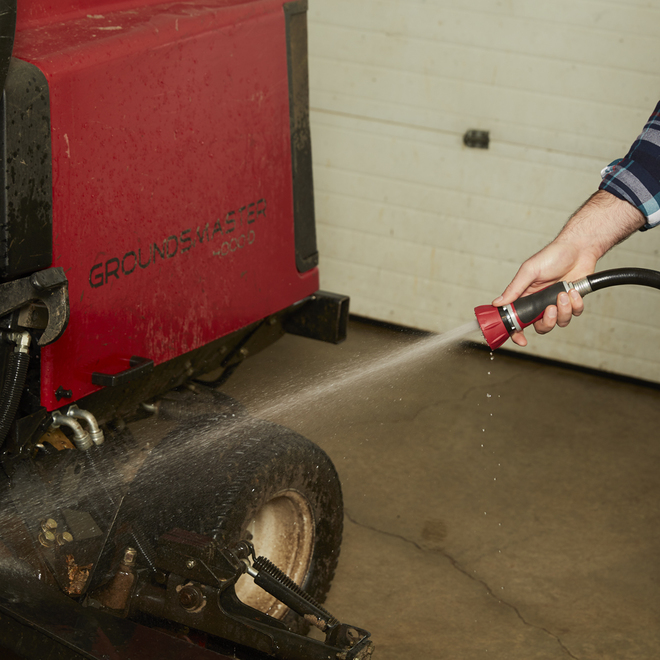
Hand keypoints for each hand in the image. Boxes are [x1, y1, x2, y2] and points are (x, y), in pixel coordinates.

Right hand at [493, 191, 644, 345]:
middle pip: (540, 326)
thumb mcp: (529, 271)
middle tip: (550, 309)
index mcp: (526, 296)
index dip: (516, 332)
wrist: (579, 249)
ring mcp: (557, 303)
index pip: (517, 319)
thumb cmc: (553, 255)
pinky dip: (576, 303)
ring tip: (564, 293)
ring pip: (559, 322)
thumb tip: (498, 303)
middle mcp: (540, 303)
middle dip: (547, 321)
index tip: (520, 339)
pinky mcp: (573, 302)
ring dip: (563, 310)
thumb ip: (514, 289)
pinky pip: (575, 313)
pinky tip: (573, 291)